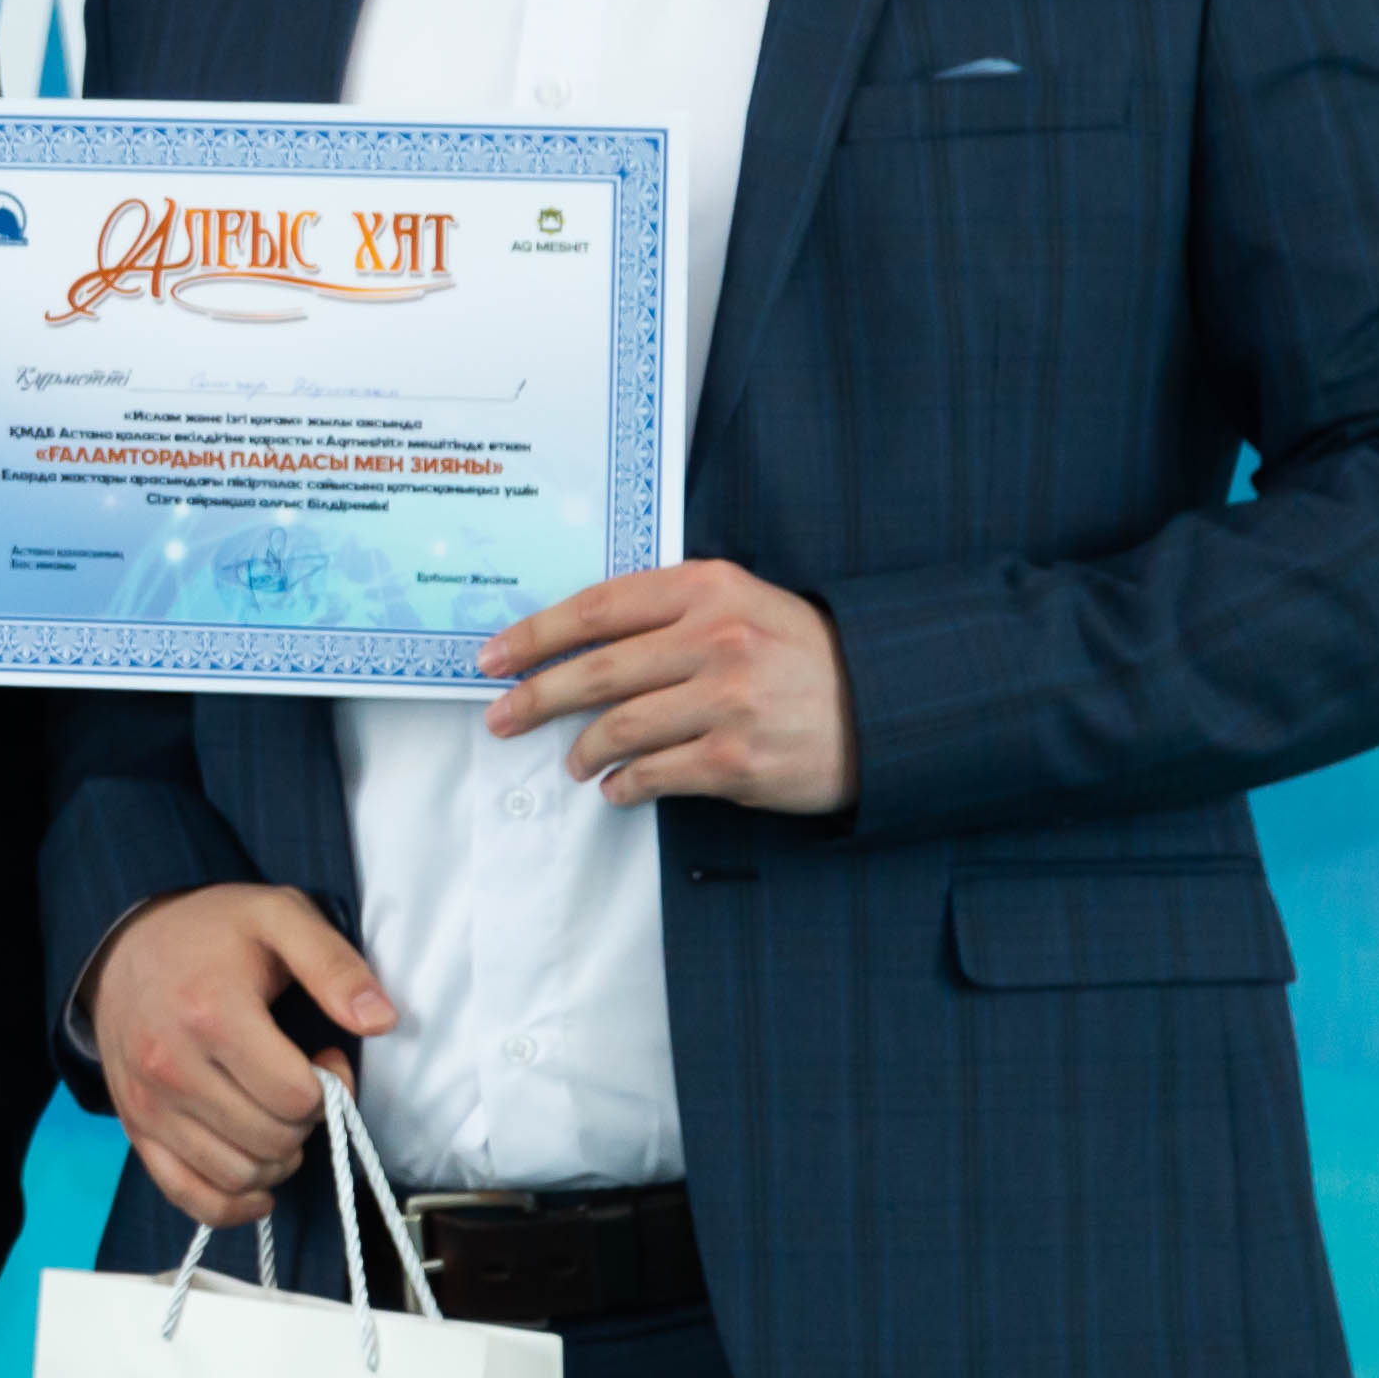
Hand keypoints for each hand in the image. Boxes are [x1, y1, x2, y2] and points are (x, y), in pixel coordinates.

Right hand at [82, 882, 397, 1229]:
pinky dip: (231, 1204)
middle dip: (303, 1121)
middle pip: (271, 1140)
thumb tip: (381, 1020)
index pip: (294, 1097)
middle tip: (299, 1086)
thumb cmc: (211, 932)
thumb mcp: (279, 917)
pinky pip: (188, 1196)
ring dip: (276, 1159)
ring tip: (276, 1117)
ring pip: (237, 1175)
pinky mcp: (134, 1128)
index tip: (323, 1057)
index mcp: (210, 1013)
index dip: (329, 1086)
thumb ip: (334, 965)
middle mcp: (170, 1066)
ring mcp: (148, 1103)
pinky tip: (258, 1184)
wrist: (123, 944)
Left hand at [478, 560, 859, 813]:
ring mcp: (727, 700)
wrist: (884, 704)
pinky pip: (654, 775)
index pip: (597, 607)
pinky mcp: (738, 758)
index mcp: (708, 589)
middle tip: (501, 718)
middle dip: (535, 697)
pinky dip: (625, 785)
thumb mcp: (742, 603)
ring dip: (583, 750)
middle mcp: (716, 638)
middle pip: (595, 671)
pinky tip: (617, 788)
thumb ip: (669, 611)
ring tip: (574, 762)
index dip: (535, 634)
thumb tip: (579, 642)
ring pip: (619, 728)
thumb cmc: (800, 654)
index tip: (494, 656)